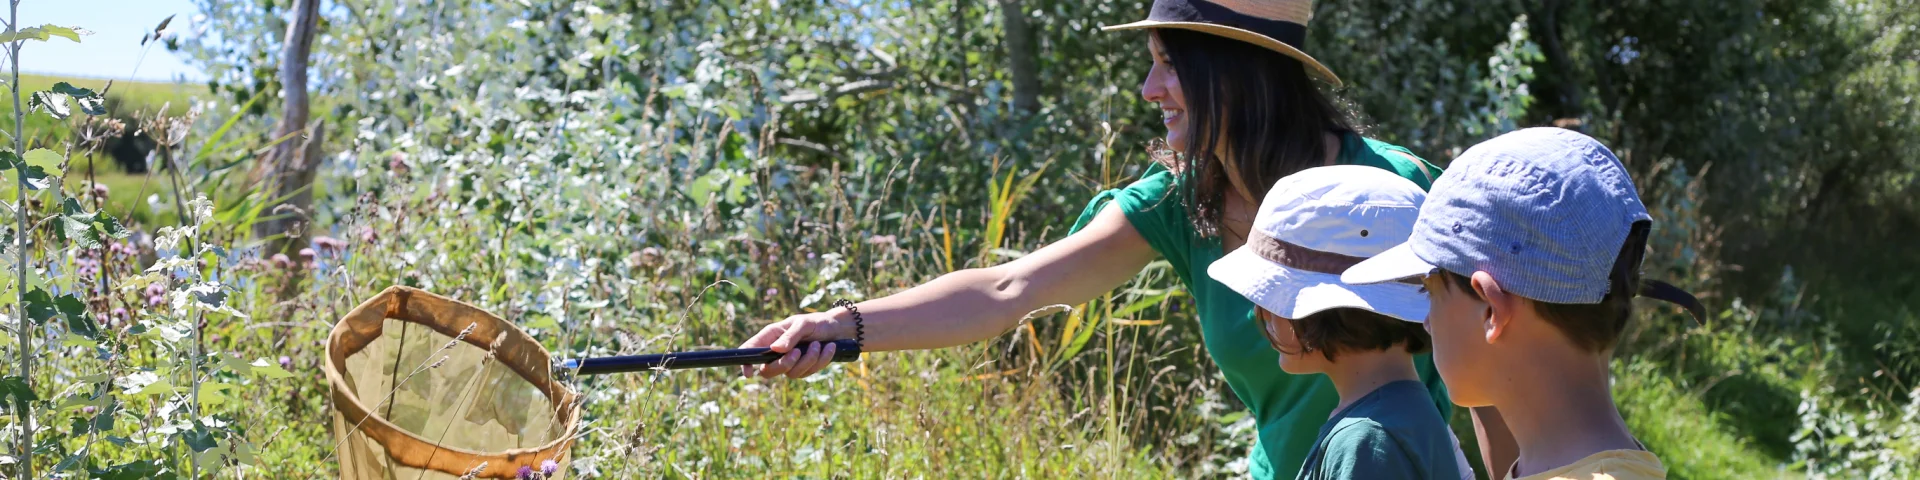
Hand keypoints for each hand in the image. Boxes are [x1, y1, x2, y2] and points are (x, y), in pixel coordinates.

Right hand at [739, 308, 853, 378]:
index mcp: (771, 336)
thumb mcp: (804, 324)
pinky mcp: (804, 369)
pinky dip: (821, 360)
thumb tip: (775, 349)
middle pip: (768, 371)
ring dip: (809, 359)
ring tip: (819, 344)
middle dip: (785, 364)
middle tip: (799, 351)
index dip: (745, 362)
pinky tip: (828, 348)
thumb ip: (790, 336)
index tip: (748, 373)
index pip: (751, 350)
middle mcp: (777, 352)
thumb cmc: (817, 322)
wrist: (838, 329)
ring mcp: (790, 363)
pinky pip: (808, 373)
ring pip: (791, 374)